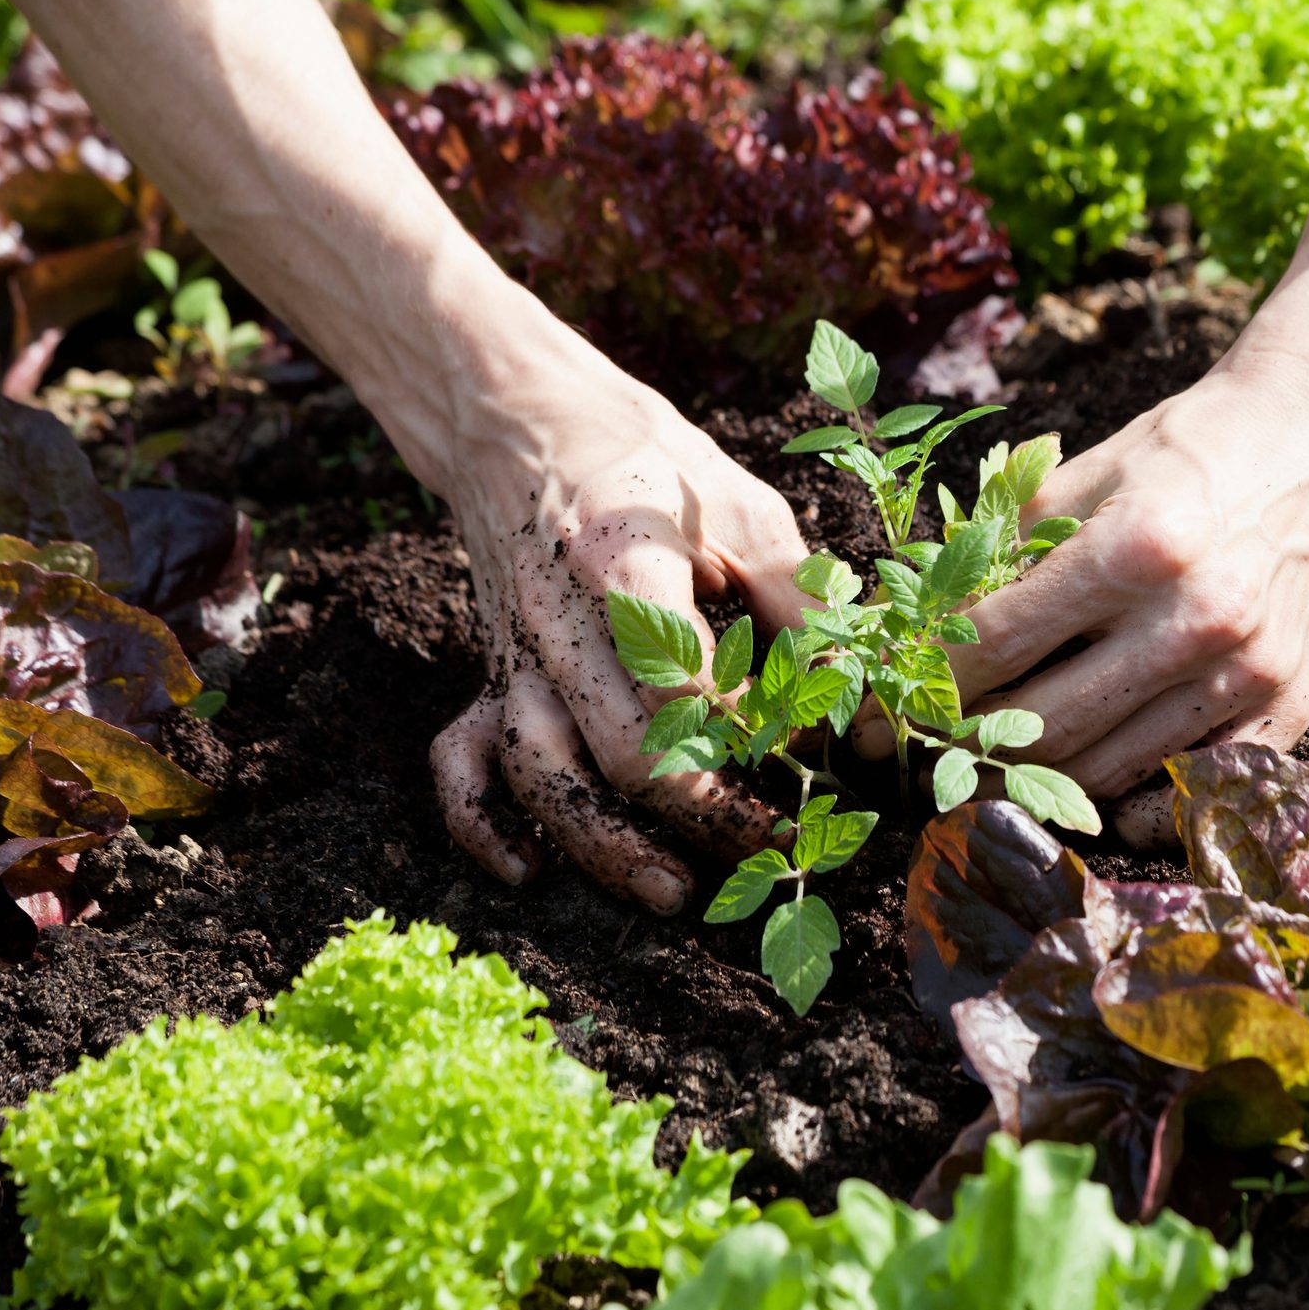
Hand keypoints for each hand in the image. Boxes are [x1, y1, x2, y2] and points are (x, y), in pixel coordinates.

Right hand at [426, 349, 813, 912]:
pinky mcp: (488, 672)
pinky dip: (482, 825)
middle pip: (617, 752)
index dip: (757, 737)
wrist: (519, 417)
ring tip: (671, 892)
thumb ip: (795, 595)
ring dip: (601, 845)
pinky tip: (527, 870)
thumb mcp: (738, 501)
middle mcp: (555, 620)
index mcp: (620, 562)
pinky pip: (462, 762)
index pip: (688, 684)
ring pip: (541, 774)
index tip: (812, 754)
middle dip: (701, 815)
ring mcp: (512, 654)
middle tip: (774, 845)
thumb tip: (847, 696)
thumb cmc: (643, 459)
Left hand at [869, 349, 1308, 846]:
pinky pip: (1187, 787)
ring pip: (1105, 770)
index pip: (995, 646)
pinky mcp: (1287, 705)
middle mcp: (1195, 619)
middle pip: (1042, 725)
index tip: (881, 705)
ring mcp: (1247, 672)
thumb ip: (1004, 547)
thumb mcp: (1089, 470)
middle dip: (963, 744)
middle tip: (921, 749)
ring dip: (1032, 778)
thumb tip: (912, 622)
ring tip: (983, 766)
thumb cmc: (1192, 445)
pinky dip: (1130, 799)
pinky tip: (1087, 780)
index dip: (925, 684)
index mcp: (1135, 547)